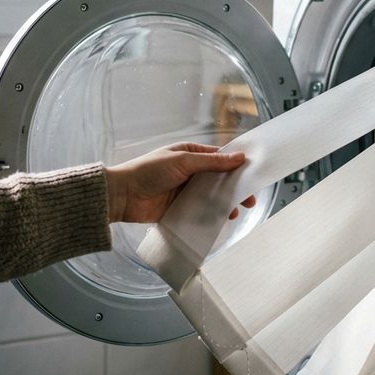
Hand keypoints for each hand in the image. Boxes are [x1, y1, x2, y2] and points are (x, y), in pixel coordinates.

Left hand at [104, 142, 255, 222]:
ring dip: (224, 203)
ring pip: (212, 197)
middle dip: (235, 189)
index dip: (236, 166)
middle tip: (250, 199)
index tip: (253, 174)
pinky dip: (211, 215)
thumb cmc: (149, 171)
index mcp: (190, 154)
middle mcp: (190, 172)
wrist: (122, 196)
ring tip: (235, 212)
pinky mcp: (180, 208)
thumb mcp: (183, 161)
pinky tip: (220, 220)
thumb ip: (212, 162)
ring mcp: (185, 191)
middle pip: (219, 180)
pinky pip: (200, 211)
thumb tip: (239, 157)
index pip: (219, 158)